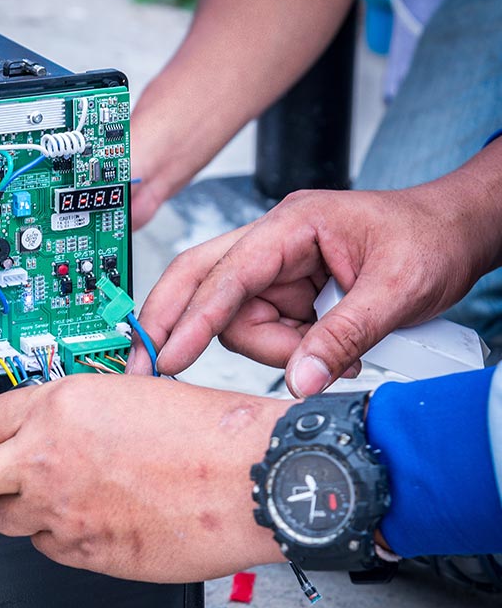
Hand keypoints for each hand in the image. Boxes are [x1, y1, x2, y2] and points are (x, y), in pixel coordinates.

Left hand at [0, 375, 287, 582]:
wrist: (248, 477)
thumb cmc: (203, 431)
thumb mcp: (121, 393)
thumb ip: (65, 414)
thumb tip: (33, 432)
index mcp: (56, 406)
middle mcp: (46, 458)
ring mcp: (60, 511)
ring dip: (11, 509)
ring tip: (52, 496)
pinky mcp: (82, 552)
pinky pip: (47, 547)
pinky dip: (56, 535)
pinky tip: (91, 517)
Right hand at [126, 177, 501, 395]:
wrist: (456, 233)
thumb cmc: (429, 239)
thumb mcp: (396, 289)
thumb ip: (344, 335)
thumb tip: (301, 382)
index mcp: (291, 225)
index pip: (226, 274)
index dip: (193, 318)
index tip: (168, 357)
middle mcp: (273, 245)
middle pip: (200, 282)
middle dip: (175, 323)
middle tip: (152, 364)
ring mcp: (276, 270)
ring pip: (234, 320)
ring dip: (270, 351)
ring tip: (329, 356)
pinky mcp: (285, 293)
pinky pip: (261, 330)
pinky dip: (285, 352)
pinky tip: (324, 353)